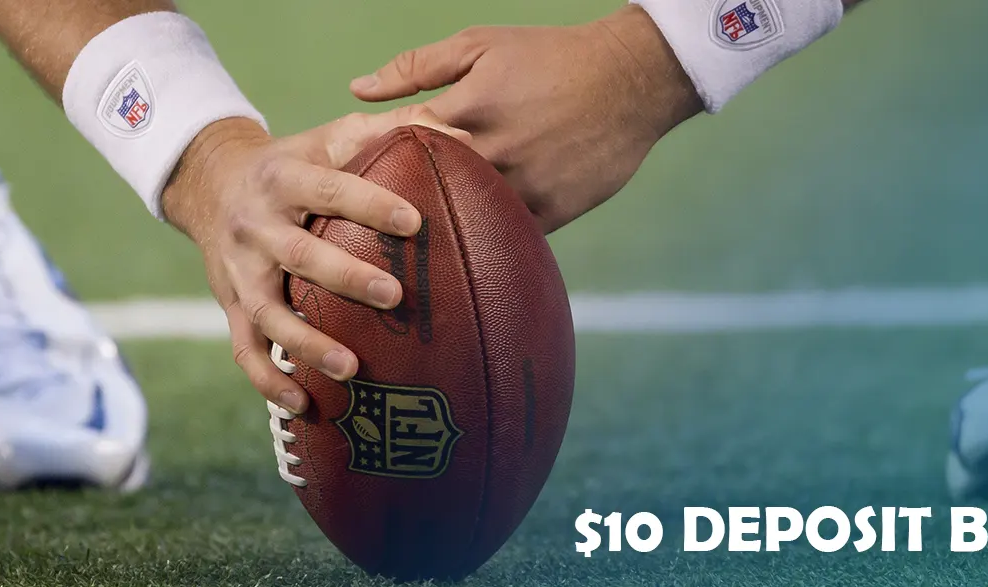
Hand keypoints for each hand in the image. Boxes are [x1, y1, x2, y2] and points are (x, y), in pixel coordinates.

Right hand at [162, 106, 468, 413]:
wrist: (210, 183)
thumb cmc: (296, 162)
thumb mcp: (331, 136)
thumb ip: (392, 130)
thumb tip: (463, 136)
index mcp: (285, 177)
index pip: (330, 187)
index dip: (370, 203)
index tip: (414, 222)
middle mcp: (256, 224)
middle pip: (298, 253)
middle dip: (344, 277)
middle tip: (394, 295)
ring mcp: (238, 270)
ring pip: (266, 311)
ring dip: (305, 343)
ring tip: (350, 368)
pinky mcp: (229, 306)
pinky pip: (244, 351)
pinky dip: (269, 381)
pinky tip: (304, 406)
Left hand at [351, 5, 703, 232]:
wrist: (631, 78)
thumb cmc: (549, 56)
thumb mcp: (479, 46)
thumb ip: (415, 67)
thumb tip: (357, 89)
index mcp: (468, 109)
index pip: (401, 145)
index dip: (375, 161)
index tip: (355, 177)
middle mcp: (494, 152)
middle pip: (428, 191)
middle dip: (399, 203)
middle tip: (369, 222)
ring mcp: (526, 186)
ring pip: (469, 219)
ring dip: (443, 227)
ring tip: (411, 240)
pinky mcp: (555, 211)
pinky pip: (509, 234)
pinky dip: (488, 237)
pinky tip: (467, 245)